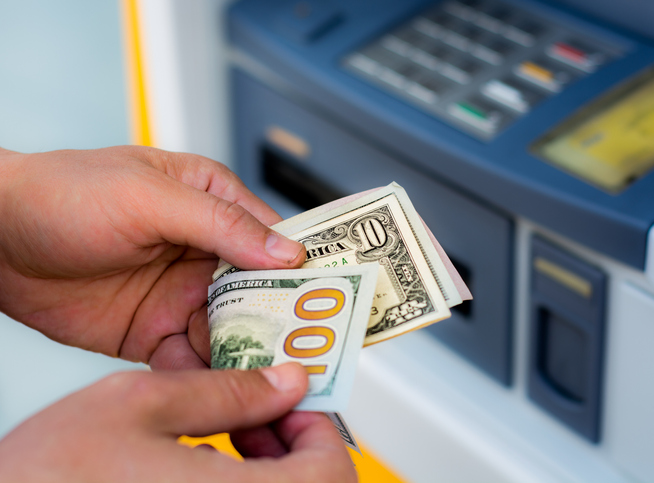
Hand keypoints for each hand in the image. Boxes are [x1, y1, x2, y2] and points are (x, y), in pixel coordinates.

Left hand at [0, 146, 304, 368]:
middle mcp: (203, 252)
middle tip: (309, 347)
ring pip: (233, 329)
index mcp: (212, 203)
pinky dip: (207, 374)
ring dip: (251, 351)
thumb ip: (220, 224)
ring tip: (270, 373)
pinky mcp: (154, 333)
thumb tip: (286, 250)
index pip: (275, 237)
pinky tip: (219, 385)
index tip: (334, 296)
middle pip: (262, 291)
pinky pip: (192, 359)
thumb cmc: (67, 195)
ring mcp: (180, 295)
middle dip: (284, 319)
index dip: (307, 266)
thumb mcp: (151, 196)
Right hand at [0, 363, 356, 482]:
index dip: (320, 428)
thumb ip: (225, 389)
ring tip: (231, 431)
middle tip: (262, 411)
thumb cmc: (47, 478)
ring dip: (271, 466)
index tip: (295, 402)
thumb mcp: (137, 403)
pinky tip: (205, 464)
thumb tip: (284, 381)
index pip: (331, 472)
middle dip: (294, 445)